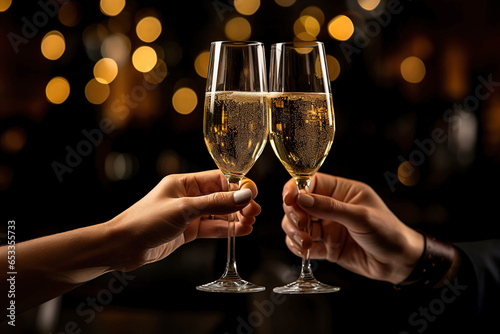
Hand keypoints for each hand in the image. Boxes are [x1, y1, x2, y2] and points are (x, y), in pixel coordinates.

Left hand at [108, 170, 259, 270]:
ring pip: (219, 214)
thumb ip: (216, 203)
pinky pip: (212, 228)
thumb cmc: (145, 221)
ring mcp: (189, 215)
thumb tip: (244, 195)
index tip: (253, 196)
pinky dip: (226, 230)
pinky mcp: (188, 231)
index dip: (238, 187)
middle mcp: (188, 196)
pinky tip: (240, 231)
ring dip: (235, 218)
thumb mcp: (184, 209)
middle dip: (239, 204)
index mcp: (185, 183)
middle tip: (254, 214)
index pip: (219, 180)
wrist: (123, 246)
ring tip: (250, 224)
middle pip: (222, 197)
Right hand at [281, 173, 423, 283]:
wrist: (400, 263)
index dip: (295, 189)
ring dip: (294, 233)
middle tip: (301, 226)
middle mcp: (330, 207)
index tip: (289, 200)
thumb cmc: (388, 233)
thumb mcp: (361, 217)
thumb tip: (301, 198)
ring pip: (295, 224)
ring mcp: (326, 226)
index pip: (309, 182)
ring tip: (307, 244)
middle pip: (297, 204)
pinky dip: (297, 247)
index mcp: (341, 191)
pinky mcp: (325, 245)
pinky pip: (301, 243)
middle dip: (293, 215)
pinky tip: (306, 251)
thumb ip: (330, 208)